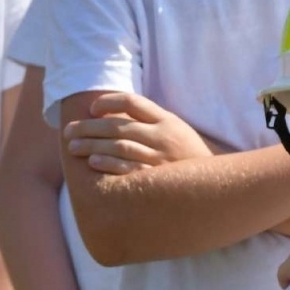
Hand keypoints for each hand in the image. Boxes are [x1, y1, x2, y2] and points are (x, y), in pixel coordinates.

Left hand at [63, 92, 214, 174]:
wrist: (220, 187)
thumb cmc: (191, 159)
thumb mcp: (178, 132)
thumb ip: (152, 121)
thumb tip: (115, 115)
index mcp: (168, 120)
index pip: (131, 101)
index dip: (106, 102)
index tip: (92, 110)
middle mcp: (164, 136)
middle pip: (118, 124)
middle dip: (88, 127)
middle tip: (68, 132)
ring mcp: (162, 158)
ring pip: (119, 145)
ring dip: (92, 145)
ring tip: (74, 148)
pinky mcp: (160, 179)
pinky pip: (129, 169)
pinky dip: (109, 164)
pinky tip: (93, 162)